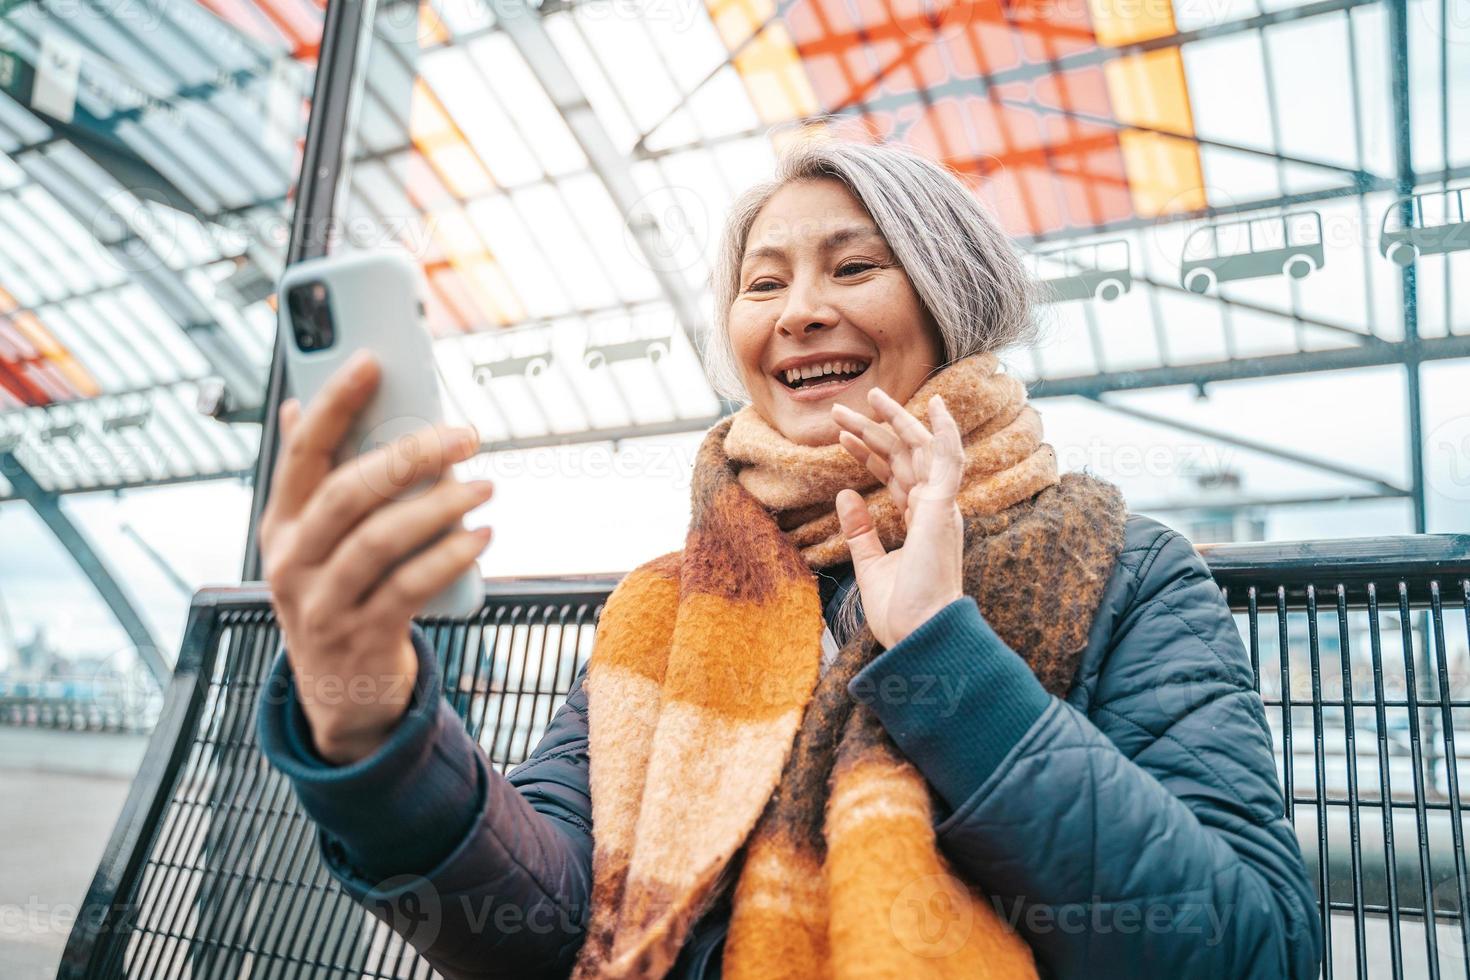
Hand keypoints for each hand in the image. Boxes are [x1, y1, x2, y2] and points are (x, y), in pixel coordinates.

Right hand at [258, 350, 492, 763]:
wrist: (340, 694)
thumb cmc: (338, 595)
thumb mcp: (313, 542)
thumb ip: (315, 479)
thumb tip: (301, 404)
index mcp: (280, 525)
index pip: (301, 452)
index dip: (334, 404)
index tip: (371, 361)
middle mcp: (291, 562)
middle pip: (347, 493)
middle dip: (408, 456)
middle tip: (464, 435)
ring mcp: (323, 605)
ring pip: (379, 541)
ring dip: (439, 507)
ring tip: (485, 488)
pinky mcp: (362, 638)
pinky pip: (409, 588)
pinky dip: (448, 558)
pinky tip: (480, 538)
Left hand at [831, 388, 964, 648]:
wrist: (918, 635)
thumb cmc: (901, 612)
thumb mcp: (870, 565)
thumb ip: (859, 530)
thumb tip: (845, 493)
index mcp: (919, 522)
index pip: (895, 475)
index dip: (869, 453)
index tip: (842, 436)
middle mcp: (934, 509)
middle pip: (903, 457)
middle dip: (872, 431)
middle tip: (842, 409)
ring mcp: (941, 507)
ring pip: (920, 450)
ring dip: (896, 421)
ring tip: (870, 395)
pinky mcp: (943, 508)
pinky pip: (949, 461)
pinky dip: (945, 433)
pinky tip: (937, 407)